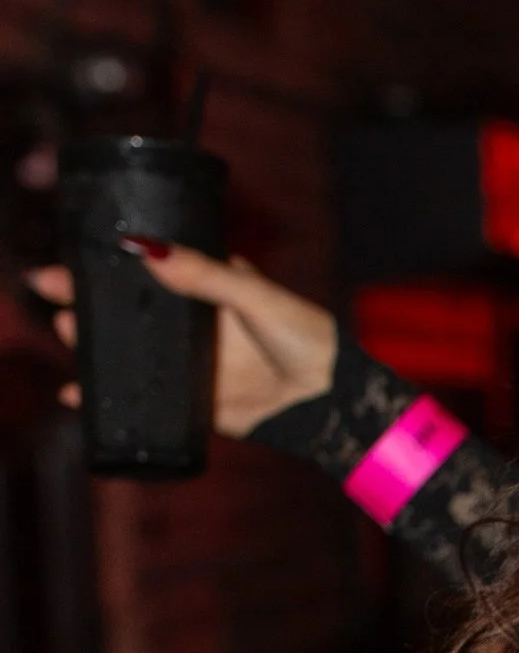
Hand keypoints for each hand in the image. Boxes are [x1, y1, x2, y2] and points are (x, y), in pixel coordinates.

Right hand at [27, 249, 337, 431]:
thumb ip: (205, 275)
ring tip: (68, 336)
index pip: (144, 271)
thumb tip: (147, 250)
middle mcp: (190, 323)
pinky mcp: (192, 402)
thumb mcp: (255, 295)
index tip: (65, 265)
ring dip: (95, 347)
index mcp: (203, 287)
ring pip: (130, 353)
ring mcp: (188, 363)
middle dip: (87, 304)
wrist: (328, 399)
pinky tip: (79, 398)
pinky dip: (110, 398)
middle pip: (127, 311)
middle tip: (55, 299)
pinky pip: (144, 398)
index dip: (103, 267)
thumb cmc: (304, 335)